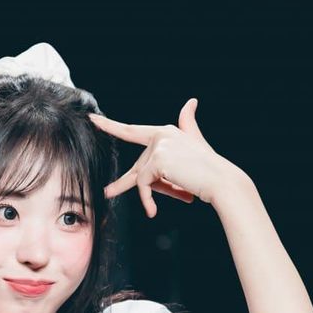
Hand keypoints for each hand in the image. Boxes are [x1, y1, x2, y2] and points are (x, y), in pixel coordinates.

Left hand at [88, 98, 235, 216]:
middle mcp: (161, 134)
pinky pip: (143, 184)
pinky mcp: (158, 159)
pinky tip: (152, 211)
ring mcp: (159, 145)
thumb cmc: (206, 171)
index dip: (111, 126)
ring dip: (148, 195)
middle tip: (106, 193)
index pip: (132, 131)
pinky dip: (147, 200)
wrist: (220, 181)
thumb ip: (187, 126)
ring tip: (152, 210)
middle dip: (124, 184)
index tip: (93, 120)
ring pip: (140, 177)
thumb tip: (191, 101)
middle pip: (137, 165)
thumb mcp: (194, 148)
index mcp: (166, 132)